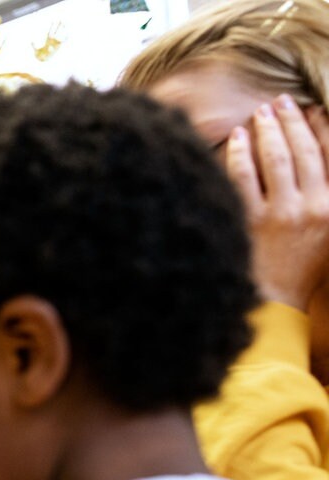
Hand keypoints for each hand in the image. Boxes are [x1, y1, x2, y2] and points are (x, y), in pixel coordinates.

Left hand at [227, 97, 328, 309]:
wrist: (277, 302)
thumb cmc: (302, 267)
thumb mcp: (326, 231)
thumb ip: (323, 196)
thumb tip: (311, 161)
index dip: (318, 127)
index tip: (310, 108)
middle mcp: (310, 207)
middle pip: (300, 151)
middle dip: (290, 121)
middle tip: (280, 102)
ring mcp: (279, 214)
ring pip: (272, 159)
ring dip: (266, 131)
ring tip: (260, 114)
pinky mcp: (249, 221)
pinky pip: (242, 177)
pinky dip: (239, 153)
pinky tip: (235, 139)